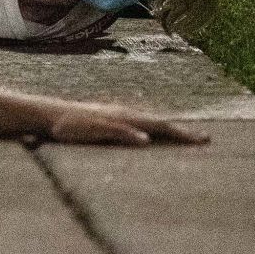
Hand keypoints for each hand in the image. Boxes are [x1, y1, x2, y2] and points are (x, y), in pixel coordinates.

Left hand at [41, 102, 209, 146]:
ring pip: (150, 120)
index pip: (160, 126)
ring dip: (169, 128)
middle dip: (182, 131)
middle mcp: (124, 112)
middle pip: (159, 122)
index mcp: (125, 117)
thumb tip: (147, 140)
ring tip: (186, 135)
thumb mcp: (93, 131)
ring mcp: (117, 113)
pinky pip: (138, 122)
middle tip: (206, 140)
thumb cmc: (69, 126)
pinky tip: (152, 132)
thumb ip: (119, 134)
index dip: (182, 134)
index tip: (204, 141)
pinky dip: (153, 127)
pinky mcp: (109, 118)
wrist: (48, 114)